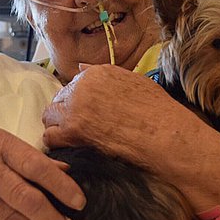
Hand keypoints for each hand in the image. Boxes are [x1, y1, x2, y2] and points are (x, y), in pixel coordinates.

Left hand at [42, 65, 219, 219]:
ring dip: (62, 131)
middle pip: (60, 100)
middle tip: (83, 134)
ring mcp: (76, 103)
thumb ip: (106, 76)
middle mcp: (84, 82)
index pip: (74, 84)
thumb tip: (83, 66)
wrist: (167, 135)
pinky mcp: (74, 127)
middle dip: (67, 116)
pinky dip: (60, 147)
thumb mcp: (135, 84)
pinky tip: (76, 153)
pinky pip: (52, 138)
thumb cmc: (160, 113)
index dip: (78, 103)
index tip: (87, 118)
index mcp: (100, 71)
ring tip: (79, 144)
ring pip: (51, 117)